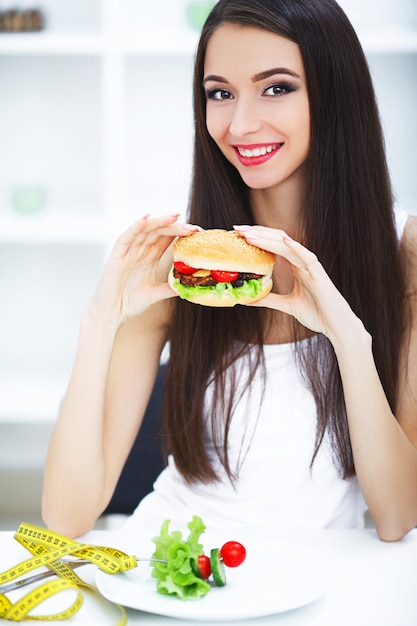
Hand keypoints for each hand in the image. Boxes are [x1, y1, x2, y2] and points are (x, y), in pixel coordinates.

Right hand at [90, 214, 199, 324]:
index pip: (167, 240)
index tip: (198, 232)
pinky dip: (135, 227)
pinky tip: (146, 219)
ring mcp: (128, 252)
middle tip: (193, 227)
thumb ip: (170, 288)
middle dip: (176, 227)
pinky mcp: (116, 256)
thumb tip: (188, 286)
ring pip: (145, 230)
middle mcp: (139, 251)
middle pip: (159, 232)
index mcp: (149, 258)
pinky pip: (126, 237)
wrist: (110, 314)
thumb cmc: (128, 303)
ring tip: (175, 217)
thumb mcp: (155, 294)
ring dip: (160, 222)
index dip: (181, 234)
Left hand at [234, 225, 359, 342]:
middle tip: (237, 229)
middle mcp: (303, 262)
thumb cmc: (318, 314)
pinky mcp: (320, 275)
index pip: (274, 245)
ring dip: (268, 239)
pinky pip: (308, 258)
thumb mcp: (287, 305)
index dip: (257, 238)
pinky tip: (284, 241)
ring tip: (250, 235)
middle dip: (257, 233)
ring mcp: (311, 267)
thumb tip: (249, 298)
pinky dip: (297, 248)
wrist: (338, 327)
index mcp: (296, 266)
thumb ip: (270, 299)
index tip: (238, 235)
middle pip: (278, 240)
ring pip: (289, 246)